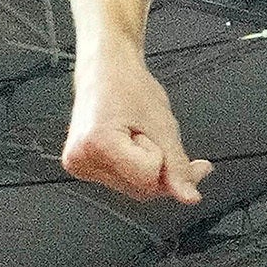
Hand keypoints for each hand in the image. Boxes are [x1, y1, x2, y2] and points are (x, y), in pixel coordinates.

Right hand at [58, 46, 210, 203]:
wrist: (106, 67)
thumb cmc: (129, 85)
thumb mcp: (164, 125)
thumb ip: (178, 167)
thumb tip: (189, 198)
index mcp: (97, 144)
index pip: (148, 179)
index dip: (161, 157)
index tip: (151, 131)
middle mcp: (80, 159)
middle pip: (140, 189)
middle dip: (158, 167)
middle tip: (152, 133)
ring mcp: (78, 164)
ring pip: (132, 188)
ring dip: (147, 167)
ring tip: (136, 135)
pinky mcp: (80, 166)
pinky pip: (121, 181)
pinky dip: (134, 167)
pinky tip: (128, 143)